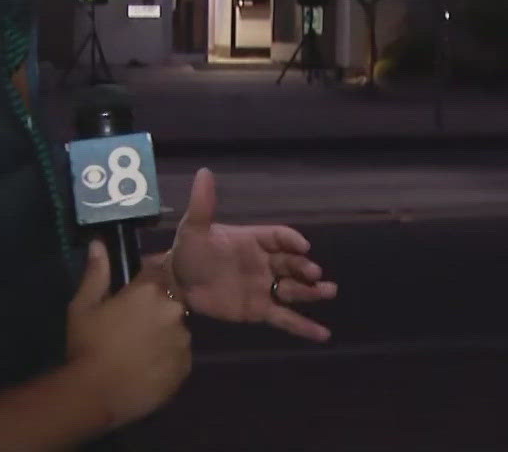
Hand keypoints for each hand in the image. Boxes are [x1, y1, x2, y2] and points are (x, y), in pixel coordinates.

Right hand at [65, 239, 191, 429]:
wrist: (94, 395)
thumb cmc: (87, 346)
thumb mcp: (83, 306)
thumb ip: (96, 273)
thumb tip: (99, 243)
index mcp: (150, 291)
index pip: (159, 272)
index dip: (146, 282)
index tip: (133, 295)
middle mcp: (173, 310)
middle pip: (170, 301)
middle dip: (156, 309)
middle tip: (131, 328)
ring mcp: (182, 340)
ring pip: (176, 329)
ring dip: (163, 334)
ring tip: (138, 352)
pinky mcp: (185, 367)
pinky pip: (179, 356)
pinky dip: (167, 359)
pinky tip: (146, 368)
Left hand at [169, 168, 338, 341]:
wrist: (178, 284)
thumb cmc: (190, 251)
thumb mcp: (194, 228)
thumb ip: (203, 205)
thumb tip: (203, 172)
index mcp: (254, 240)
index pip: (279, 237)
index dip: (291, 240)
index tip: (302, 246)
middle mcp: (265, 263)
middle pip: (291, 264)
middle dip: (304, 267)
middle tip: (314, 273)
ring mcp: (265, 288)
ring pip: (293, 290)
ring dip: (312, 291)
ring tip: (328, 292)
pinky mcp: (260, 311)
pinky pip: (285, 319)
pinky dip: (304, 327)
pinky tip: (323, 334)